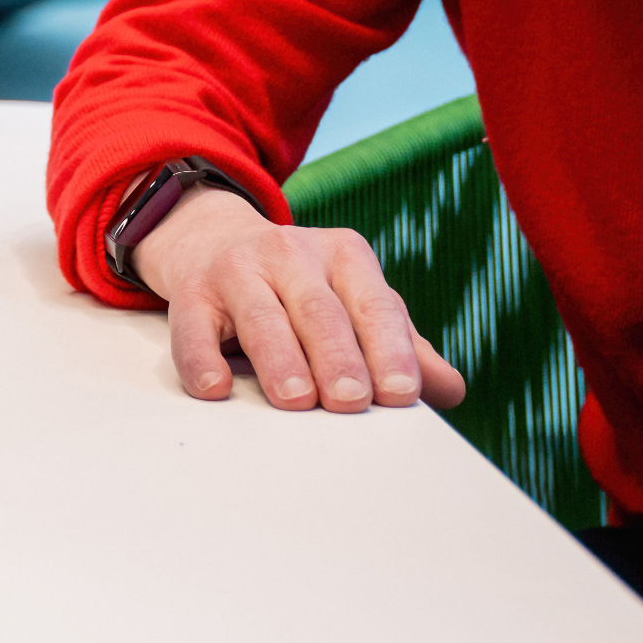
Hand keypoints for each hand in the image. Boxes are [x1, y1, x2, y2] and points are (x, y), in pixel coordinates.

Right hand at [128, 187, 466, 412]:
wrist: (213, 240)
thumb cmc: (300, 288)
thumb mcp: (354, 301)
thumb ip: (400, 344)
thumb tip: (450, 391)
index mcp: (345, 255)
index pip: (373, 304)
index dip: (389, 349)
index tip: (402, 393)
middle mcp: (292, 253)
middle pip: (319, 309)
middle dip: (337, 356)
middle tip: (351, 401)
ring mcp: (238, 269)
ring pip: (260, 314)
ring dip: (279, 358)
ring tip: (295, 398)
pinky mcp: (192, 292)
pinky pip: (193, 326)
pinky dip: (201, 358)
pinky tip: (215, 387)